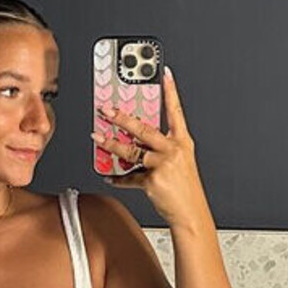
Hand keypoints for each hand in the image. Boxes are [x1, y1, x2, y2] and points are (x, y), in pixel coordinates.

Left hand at [92, 66, 208, 227]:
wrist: (191, 214)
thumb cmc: (185, 189)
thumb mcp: (178, 162)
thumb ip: (158, 149)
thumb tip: (133, 141)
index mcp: (182, 142)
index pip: (176, 111)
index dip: (171, 91)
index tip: (164, 73)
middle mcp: (173, 150)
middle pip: (143, 128)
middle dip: (122, 117)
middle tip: (107, 108)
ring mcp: (163, 164)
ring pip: (130, 151)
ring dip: (110, 144)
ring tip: (96, 137)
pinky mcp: (153, 180)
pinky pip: (129, 176)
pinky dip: (117, 177)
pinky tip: (108, 175)